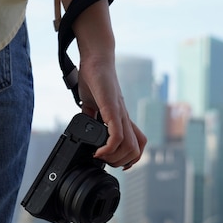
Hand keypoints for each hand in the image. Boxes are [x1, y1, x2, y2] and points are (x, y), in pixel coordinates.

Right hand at [78, 54, 146, 169]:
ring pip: (130, 147)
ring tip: (100, 156)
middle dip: (120, 163)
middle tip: (103, 160)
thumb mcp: (92, 103)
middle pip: (136, 150)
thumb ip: (92, 115)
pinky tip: (98, 150)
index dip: (130, 159)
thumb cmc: (95, 79)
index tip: (112, 162)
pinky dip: (108, 148)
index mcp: (121, 119)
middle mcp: (124, 118)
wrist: (96, 59)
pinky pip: (117, 135)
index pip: (138, 144)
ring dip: (114, 158)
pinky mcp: (112, 108)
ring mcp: (120, 114)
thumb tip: (84, 126)